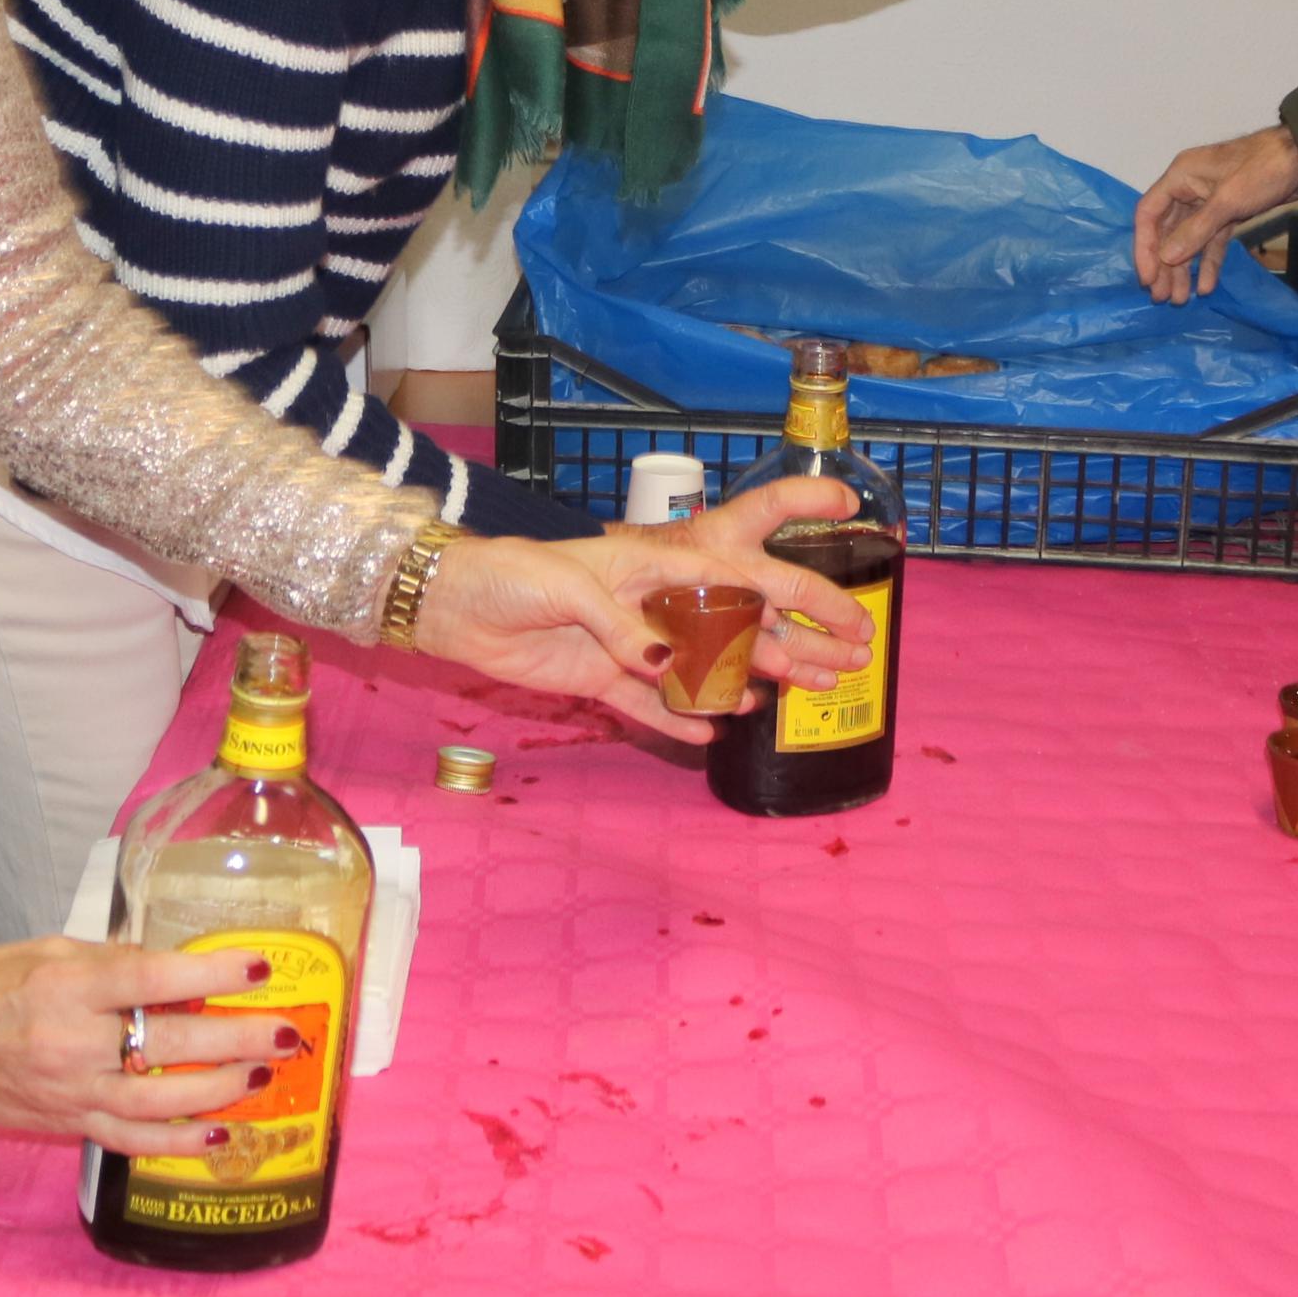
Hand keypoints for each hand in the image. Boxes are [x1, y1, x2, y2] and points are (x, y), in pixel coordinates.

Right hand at [0, 937, 299, 1154]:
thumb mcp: (53, 950)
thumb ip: (118, 962)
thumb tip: (184, 970)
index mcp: (69, 984)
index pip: (152, 977)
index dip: (210, 971)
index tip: (258, 964)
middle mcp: (72, 1041)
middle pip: (169, 1041)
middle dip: (236, 1037)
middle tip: (286, 1031)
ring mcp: (71, 1090)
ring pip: (160, 1100)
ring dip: (219, 1089)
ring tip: (262, 1075)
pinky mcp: (68, 1124)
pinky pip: (132, 1139)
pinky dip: (178, 1142)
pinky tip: (220, 1135)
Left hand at [407, 482, 877, 743]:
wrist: (448, 604)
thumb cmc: (507, 573)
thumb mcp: (565, 585)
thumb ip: (619, 623)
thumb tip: (664, 663)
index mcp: (655, 563)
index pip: (742, 573)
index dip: (797, 586)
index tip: (848, 599)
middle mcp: (654, 603)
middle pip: (739, 624)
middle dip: (796, 639)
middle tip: (849, 660)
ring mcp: (631, 645)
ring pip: (707, 666)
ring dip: (752, 680)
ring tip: (800, 697)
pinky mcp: (600, 681)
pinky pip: (651, 706)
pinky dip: (681, 718)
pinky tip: (716, 732)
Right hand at [1135, 125, 1297, 301]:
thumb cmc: (1263, 170)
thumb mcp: (1227, 200)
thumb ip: (1196, 230)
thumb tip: (1166, 258)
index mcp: (1180, 176)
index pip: (1149, 214)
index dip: (1144, 247)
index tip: (1148, 278)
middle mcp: (1189, 188)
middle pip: (1167, 231)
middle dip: (1165, 265)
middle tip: (1163, 297)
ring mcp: (1209, 201)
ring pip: (1189, 240)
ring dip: (1184, 268)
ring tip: (1181, 298)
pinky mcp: (1229, 213)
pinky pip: (1212, 241)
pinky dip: (1209, 262)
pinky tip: (1207, 286)